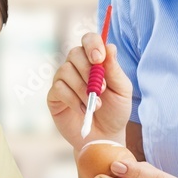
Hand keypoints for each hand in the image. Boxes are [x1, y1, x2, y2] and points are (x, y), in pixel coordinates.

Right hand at [47, 33, 132, 149]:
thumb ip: (114, 70)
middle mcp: (77, 66)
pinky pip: (58, 88)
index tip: (99, 59)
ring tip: (96, 106)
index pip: (89, 40)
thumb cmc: (116, 111)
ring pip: (65, 70)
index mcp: (95, 61)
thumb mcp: (122, 90)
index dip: (92, 45)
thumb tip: (110, 47)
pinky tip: (84, 110)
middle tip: (101, 89)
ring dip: (82, 89)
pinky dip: (73, 100)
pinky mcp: (54, 96)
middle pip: (74, 53)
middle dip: (88, 71)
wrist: (105, 137)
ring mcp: (64, 80)